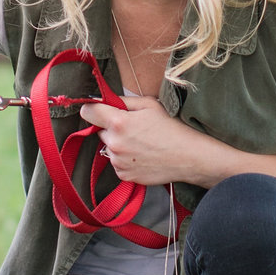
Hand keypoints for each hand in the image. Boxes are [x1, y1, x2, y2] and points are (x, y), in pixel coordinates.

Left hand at [78, 95, 198, 186]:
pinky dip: (125, 159)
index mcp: (119, 122)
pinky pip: (116, 163)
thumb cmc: (171, 128)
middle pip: (100, 131)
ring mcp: (118, 161)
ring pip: (109, 148)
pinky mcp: (124, 175)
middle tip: (133, 128)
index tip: (98, 110)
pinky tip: (141, 155)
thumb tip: (105, 100)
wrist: (187, 157)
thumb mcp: (149, 104)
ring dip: (118, 145)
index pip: (88, 112)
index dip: (92, 108)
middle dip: (111, 128)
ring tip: (141, 143)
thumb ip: (123, 100)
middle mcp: (114, 143)